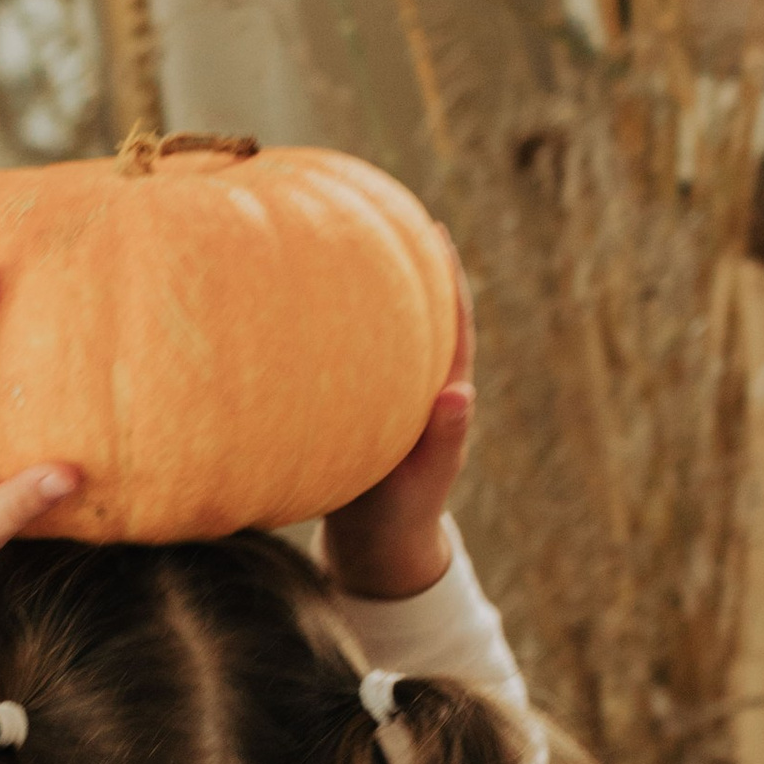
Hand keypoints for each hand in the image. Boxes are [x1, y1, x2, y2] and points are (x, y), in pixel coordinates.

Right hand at [322, 238, 472, 601]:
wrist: (375, 550)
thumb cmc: (399, 520)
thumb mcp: (421, 483)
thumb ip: (442, 443)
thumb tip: (460, 397)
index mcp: (442, 395)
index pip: (452, 323)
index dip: (446, 276)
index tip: (433, 229)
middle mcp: (418, 388)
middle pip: (417, 314)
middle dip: (405, 266)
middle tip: (382, 212)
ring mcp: (389, 399)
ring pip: (384, 335)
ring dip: (370, 293)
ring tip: (339, 246)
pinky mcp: (358, 411)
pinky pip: (349, 360)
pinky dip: (337, 331)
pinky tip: (302, 310)